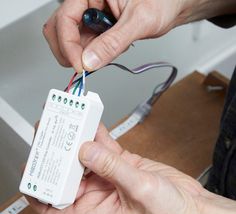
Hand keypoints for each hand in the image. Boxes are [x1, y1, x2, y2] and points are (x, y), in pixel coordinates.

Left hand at [26, 123, 235, 213]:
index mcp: (94, 212)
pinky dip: (97, 133)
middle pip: (68, 173)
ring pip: (85, 155)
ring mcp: (108, 176)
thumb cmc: (168, 213)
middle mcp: (97, 194)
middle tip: (49, 133)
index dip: (39, 189)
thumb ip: (111, 168)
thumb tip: (85, 150)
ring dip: (77, 139)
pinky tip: (91, 121)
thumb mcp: (138, 189)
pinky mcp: (120, 164)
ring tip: (68, 121)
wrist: (190, 204)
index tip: (32, 167)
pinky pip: (104, 146)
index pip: (54, 205)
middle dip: (58, 154)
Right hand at [43, 0, 193, 71]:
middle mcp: (88, 3)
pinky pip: (86, 45)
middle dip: (69, 51)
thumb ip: (113, 42)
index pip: (65, 18)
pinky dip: (92, 56)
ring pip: (72, 40)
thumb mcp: (138, 21)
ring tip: (102, 57)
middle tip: (83, 66)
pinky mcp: (98, 29)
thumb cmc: (162, 1)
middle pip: (60, 29)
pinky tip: (107, 53)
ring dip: (82, 55)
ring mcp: (92, 17)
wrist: (172, 6)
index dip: (68, 44)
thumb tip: (91, 60)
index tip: (80, 65)